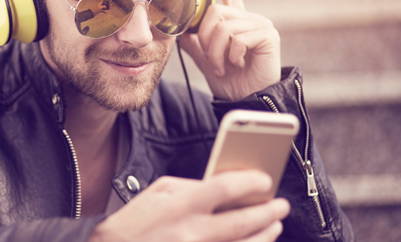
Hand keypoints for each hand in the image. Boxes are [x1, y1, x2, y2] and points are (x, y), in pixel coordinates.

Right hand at [89, 171, 289, 241]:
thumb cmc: (136, 221)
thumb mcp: (159, 192)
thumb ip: (192, 186)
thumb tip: (225, 187)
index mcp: (180, 206)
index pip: (224, 188)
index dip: (250, 183)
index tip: (266, 181)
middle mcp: (191, 233)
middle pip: (242, 222)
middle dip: (268, 213)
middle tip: (281, 206)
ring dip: (264, 236)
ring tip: (273, 226)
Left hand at [179, 0, 280, 100]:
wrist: (245, 99)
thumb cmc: (230, 81)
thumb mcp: (206, 59)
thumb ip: (195, 43)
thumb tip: (179, 29)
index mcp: (237, 21)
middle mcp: (250, 19)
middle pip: (217, 11)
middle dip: (205, 38)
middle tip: (210, 58)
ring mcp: (261, 26)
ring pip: (224, 27)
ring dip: (216, 52)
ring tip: (223, 67)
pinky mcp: (269, 36)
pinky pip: (238, 39)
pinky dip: (231, 55)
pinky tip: (239, 64)